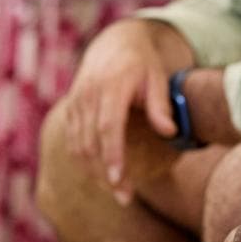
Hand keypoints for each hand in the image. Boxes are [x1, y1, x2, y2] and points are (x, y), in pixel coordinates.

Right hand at [64, 19, 186, 190]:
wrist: (114, 43)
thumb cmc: (143, 64)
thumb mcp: (158, 78)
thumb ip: (161, 105)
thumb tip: (170, 133)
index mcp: (111, 85)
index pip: (108, 126)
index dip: (112, 155)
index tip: (119, 179)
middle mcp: (88, 94)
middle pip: (91, 142)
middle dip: (105, 174)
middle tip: (125, 198)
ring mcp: (75, 101)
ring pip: (78, 146)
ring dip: (94, 172)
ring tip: (118, 191)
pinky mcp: (70, 108)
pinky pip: (73, 141)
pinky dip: (85, 161)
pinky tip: (103, 175)